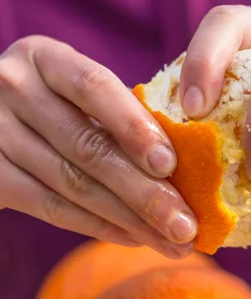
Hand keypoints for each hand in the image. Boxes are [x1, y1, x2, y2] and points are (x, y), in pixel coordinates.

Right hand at [0, 36, 195, 257]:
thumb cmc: (48, 100)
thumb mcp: (70, 85)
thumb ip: (114, 109)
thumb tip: (183, 159)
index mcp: (44, 58)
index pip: (93, 87)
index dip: (134, 126)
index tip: (170, 165)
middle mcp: (14, 88)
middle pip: (87, 146)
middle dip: (144, 191)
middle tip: (186, 225)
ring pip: (73, 184)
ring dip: (129, 219)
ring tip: (170, 240)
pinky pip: (50, 208)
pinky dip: (97, 226)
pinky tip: (132, 236)